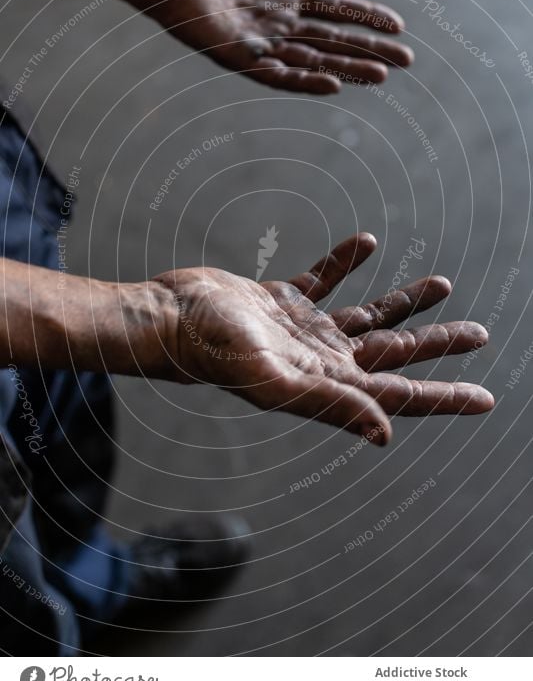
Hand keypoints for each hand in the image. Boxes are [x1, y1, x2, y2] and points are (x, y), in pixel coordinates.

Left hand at [134, 0, 413, 93]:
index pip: (334, 10)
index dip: (365, 17)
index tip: (397, 25)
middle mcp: (275, 23)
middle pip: (331, 40)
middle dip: (368, 50)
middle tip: (405, 61)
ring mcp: (258, 42)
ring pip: (312, 60)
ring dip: (346, 68)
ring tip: (380, 75)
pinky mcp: (237, 57)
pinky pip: (277, 74)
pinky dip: (305, 80)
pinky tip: (332, 84)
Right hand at [153, 234, 493, 445]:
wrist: (170, 319)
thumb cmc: (213, 352)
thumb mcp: (275, 381)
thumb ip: (333, 405)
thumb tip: (386, 435)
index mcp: (328, 383)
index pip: (398, 394)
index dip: (444, 397)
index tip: (484, 398)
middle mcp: (322, 360)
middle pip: (394, 353)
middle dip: (438, 345)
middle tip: (478, 333)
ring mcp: (303, 330)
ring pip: (369, 315)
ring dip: (406, 301)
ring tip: (443, 283)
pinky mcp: (282, 302)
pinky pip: (325, 281)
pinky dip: (346, 263)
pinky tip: (365, 245)